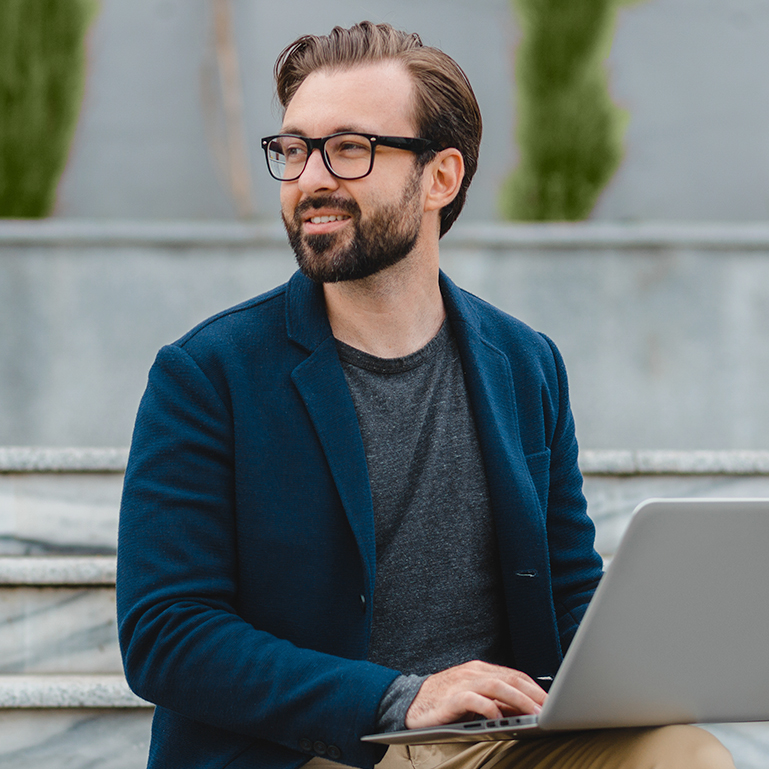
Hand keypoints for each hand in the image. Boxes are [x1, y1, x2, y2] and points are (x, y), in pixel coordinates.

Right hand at [404, 660, 546, 728]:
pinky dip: (489, 708)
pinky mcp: (450, 698)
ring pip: (497, 686)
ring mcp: (462, 683)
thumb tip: (523, 710)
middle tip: (550, 709)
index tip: (552, 702)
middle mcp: (473, 672)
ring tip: (534, 714)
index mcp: (480, 670)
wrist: (409, 702)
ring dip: (519, 700)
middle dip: (534, 694)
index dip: (535, 688)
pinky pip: (473, 700)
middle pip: (510, 679)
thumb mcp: (473, 697)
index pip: (515, 675)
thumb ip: (495, 700)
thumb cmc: (444, 702)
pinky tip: (500, 718)